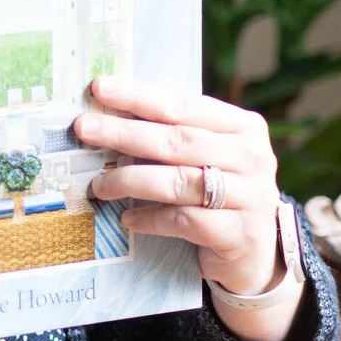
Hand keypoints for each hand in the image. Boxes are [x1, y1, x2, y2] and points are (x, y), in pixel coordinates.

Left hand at [75, 77, 287, 303]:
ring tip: (99, 185)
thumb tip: (111, 118)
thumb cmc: (221, 194)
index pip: (183, 106)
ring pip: (178, 182)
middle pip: (177, 141)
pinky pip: (184, 221)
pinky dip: (151, 218)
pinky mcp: (239, 233)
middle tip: (84, 130)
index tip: (100, 89)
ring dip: (131, 181)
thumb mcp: (209, 158)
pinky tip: (127, 218)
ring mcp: (250, 196)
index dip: (139, 97)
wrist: (256, 252)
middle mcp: (252, 157)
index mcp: (244, 127)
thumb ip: (176, 137)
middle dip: (125, 133)